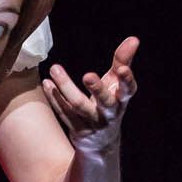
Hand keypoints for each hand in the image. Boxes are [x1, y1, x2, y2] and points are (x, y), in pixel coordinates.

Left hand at [42, 36, 138, 153]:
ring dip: (66, 87)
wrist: (101, 143)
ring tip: (54, 68)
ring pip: (79, 106)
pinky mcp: (76, 129)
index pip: (128, 90)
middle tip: (88, 75)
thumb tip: (134, 38)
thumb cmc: (110, 103)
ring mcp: (92, 122)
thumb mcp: (117, 83)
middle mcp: (109, 113)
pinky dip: (54, 97)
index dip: (127, 80)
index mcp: (122, 100)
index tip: (122, 69)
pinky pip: (64, 112)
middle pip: (104, 101)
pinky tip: (47, 83)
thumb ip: (123, 61)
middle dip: (97, 89)